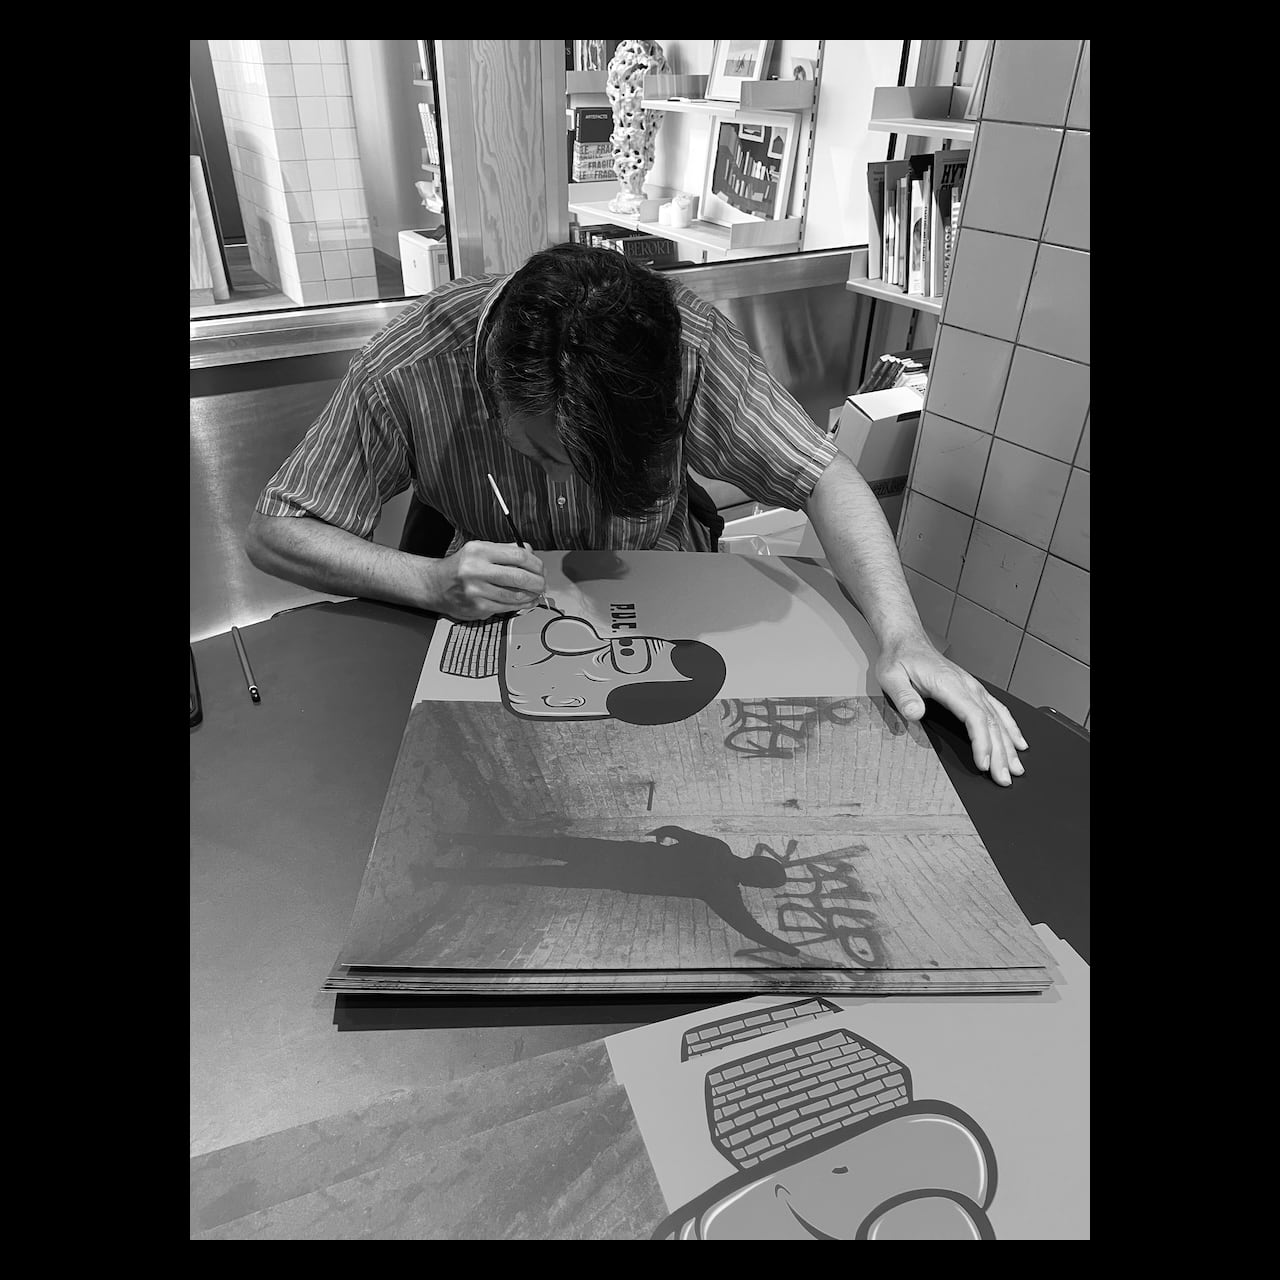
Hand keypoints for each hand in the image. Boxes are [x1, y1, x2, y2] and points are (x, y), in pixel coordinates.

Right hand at [430, 540, 544, 620]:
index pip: (518, 555)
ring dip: (531, 595)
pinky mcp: (477, 607)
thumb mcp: (479, 550)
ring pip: (515, 595)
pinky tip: (526, 602)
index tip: (540, 568)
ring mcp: (476, 590)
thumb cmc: (460, 567)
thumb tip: (530, 551)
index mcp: (479, 551)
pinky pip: (506, 607)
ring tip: (536, 593)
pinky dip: (521, 605)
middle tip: (542, 583)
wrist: (435, 585)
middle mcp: (476, 570)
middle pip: (519, 576)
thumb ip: (504, 550)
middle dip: (537, 581)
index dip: (535, 563)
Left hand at [875, 637, 1027, 785]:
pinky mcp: (972, 690)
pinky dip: (1010, 728)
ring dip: (1009, 745)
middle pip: (991, 722)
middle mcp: (967, 686)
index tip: (984, 764)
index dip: (982, 742)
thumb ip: (903, 696)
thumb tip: (915, 713)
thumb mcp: (891, 676)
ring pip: (998, 718)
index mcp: (949, 684)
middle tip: (1005, 778)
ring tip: (1017, 768)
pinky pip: (997, 710)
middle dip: (1001, 753)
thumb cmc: (899, 659)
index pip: (974, 717)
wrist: (906, 641)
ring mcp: (972, 687)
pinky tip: (1018, 742)